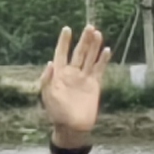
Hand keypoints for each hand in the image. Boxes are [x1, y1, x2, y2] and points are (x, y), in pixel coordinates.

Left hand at [38, 25, 108, 145]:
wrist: (72, 127)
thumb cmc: (57, 112)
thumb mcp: (47, 95)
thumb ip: (47, 79)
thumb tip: (50, 63)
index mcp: (59, 74)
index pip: (61, 53)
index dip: (64, 42)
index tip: (67, 29)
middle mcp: (72, 73)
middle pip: (79, 52)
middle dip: (84, 40)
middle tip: (89, 27)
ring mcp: (84, 78)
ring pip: (90, 58)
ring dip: (94, 46)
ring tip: (98, 33)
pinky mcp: (94, 85)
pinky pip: (99, 69)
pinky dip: (103, 60)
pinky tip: (106, 50)